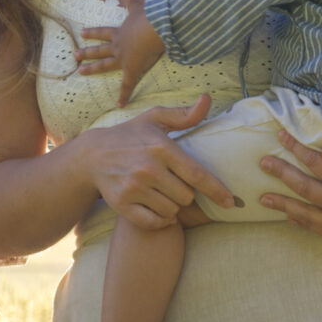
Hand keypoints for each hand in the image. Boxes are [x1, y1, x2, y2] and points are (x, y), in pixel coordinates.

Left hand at [75, 0, 167, 106]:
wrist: (154, 29)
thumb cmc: (148, 18)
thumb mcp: (139, 8)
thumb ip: (132, 3)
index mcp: (119, 33)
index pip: (102, 32)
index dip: (92, 33)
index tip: (81, 33)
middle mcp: (117, 46)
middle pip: (99, 50)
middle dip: (86, 52)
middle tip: (74, 55)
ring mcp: (122, 59)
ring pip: (104, 65)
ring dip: (92, 69)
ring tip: (80, 72)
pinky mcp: (132, 70)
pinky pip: (127, 85)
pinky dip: (124, 95)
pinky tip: (119, 105)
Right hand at [82, 97, 238, 229]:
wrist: (91, 155)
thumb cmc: (130, 135)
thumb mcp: (154, 119)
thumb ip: (183, 115)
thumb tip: (207, 99)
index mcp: (161, 147)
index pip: (196, 174)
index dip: (217, 190)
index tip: (230, 201)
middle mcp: (148, 168)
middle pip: (186, 196)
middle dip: (186, 194)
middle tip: (174, 184)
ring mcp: (134, 187)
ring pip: (171, 210)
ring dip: (172, 206)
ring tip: (163, 194)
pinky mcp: (122, 204)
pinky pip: (154, 222)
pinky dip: (160, 220)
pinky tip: (158, 209)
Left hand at [261, 126, 321, 242]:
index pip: (313, 162)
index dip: (295, 147)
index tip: (280, 135)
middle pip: (303, 187)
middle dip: (281, 173)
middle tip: (262, 163)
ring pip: (306, 214)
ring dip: (283, 205)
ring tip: (263, 198)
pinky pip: (320, 230)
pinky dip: (303, 224)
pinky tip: (291, 218)